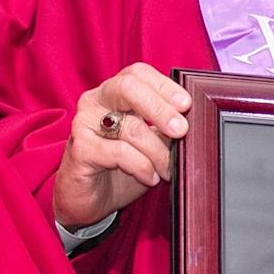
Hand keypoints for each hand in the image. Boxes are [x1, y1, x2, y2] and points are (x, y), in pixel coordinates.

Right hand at [52, 63, 190, 227]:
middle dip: (160, 109)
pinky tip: (150, 178)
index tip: (186, 105)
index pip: (138, 73)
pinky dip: (141, 166)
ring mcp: (84, 123)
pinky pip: (119, 152)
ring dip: (158, 151)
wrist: (89, 200)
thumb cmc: (122, 166)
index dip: (164, 86)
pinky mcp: (80, 149)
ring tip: (168, 169)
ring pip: (131, 127)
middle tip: (181, 130)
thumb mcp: (150, 142)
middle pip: (128, 88)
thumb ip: (165, 126)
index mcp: (114, 92)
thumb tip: (192, 122)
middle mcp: (95, 101)